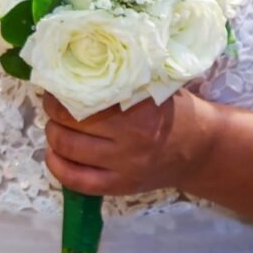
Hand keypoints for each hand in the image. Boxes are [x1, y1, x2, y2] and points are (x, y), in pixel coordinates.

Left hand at [42, 91, 221, 195]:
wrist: (200, 150)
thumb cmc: (172, 111)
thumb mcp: (155, 86)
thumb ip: (122, 79)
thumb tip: (78, 65)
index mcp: (139, 110)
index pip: (86, 97)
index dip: (63, 89)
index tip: (57, 82)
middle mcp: (131, 141)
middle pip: (70, 122)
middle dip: (53, 110)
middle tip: (53, 102)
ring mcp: (124, 167)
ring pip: (68, 149)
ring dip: (52, 134)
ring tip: (55, 124)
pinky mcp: (119, 187)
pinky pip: (76, 181)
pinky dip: (57, 166)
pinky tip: (53, 153)